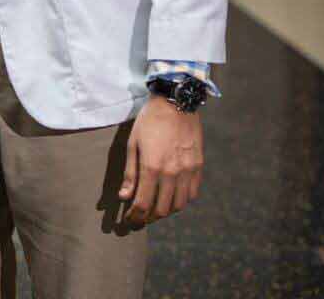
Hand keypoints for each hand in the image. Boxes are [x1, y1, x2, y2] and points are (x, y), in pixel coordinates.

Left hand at [120, 95, 202, 224]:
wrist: (176, 102)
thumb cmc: (149, 121)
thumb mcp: (133, 144)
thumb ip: (130, 173)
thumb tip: (124, 196)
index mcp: (152, 167)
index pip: (142, 203)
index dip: (135, 216)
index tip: (129, 221)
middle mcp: (172, 173)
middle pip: (162, 208)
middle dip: (149, 217)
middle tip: (140, 218)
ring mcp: (188, 171)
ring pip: (179, 205)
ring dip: (166, 211)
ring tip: (155, 209)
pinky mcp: (199, 166)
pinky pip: (192, 193)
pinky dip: (181, 201)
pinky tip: (172, 197)